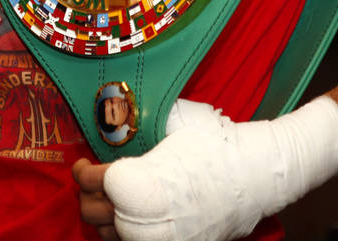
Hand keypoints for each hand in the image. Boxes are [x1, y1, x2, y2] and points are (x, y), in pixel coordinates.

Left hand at [75, 97, 337, 240]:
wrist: (254, 175)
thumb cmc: (215, 143)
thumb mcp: (173, 119)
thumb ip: (139, 120)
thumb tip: (113, 110)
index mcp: (139, 184)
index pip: (93, 183)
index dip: (83, 171)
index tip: (84, 162)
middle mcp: (144, 222)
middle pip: (94, 213)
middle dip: (89, 193)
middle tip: (93, 177)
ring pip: (110, 236)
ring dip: (105, 215)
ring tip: (110, 196)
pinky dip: (124, 232)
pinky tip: (130, 214)